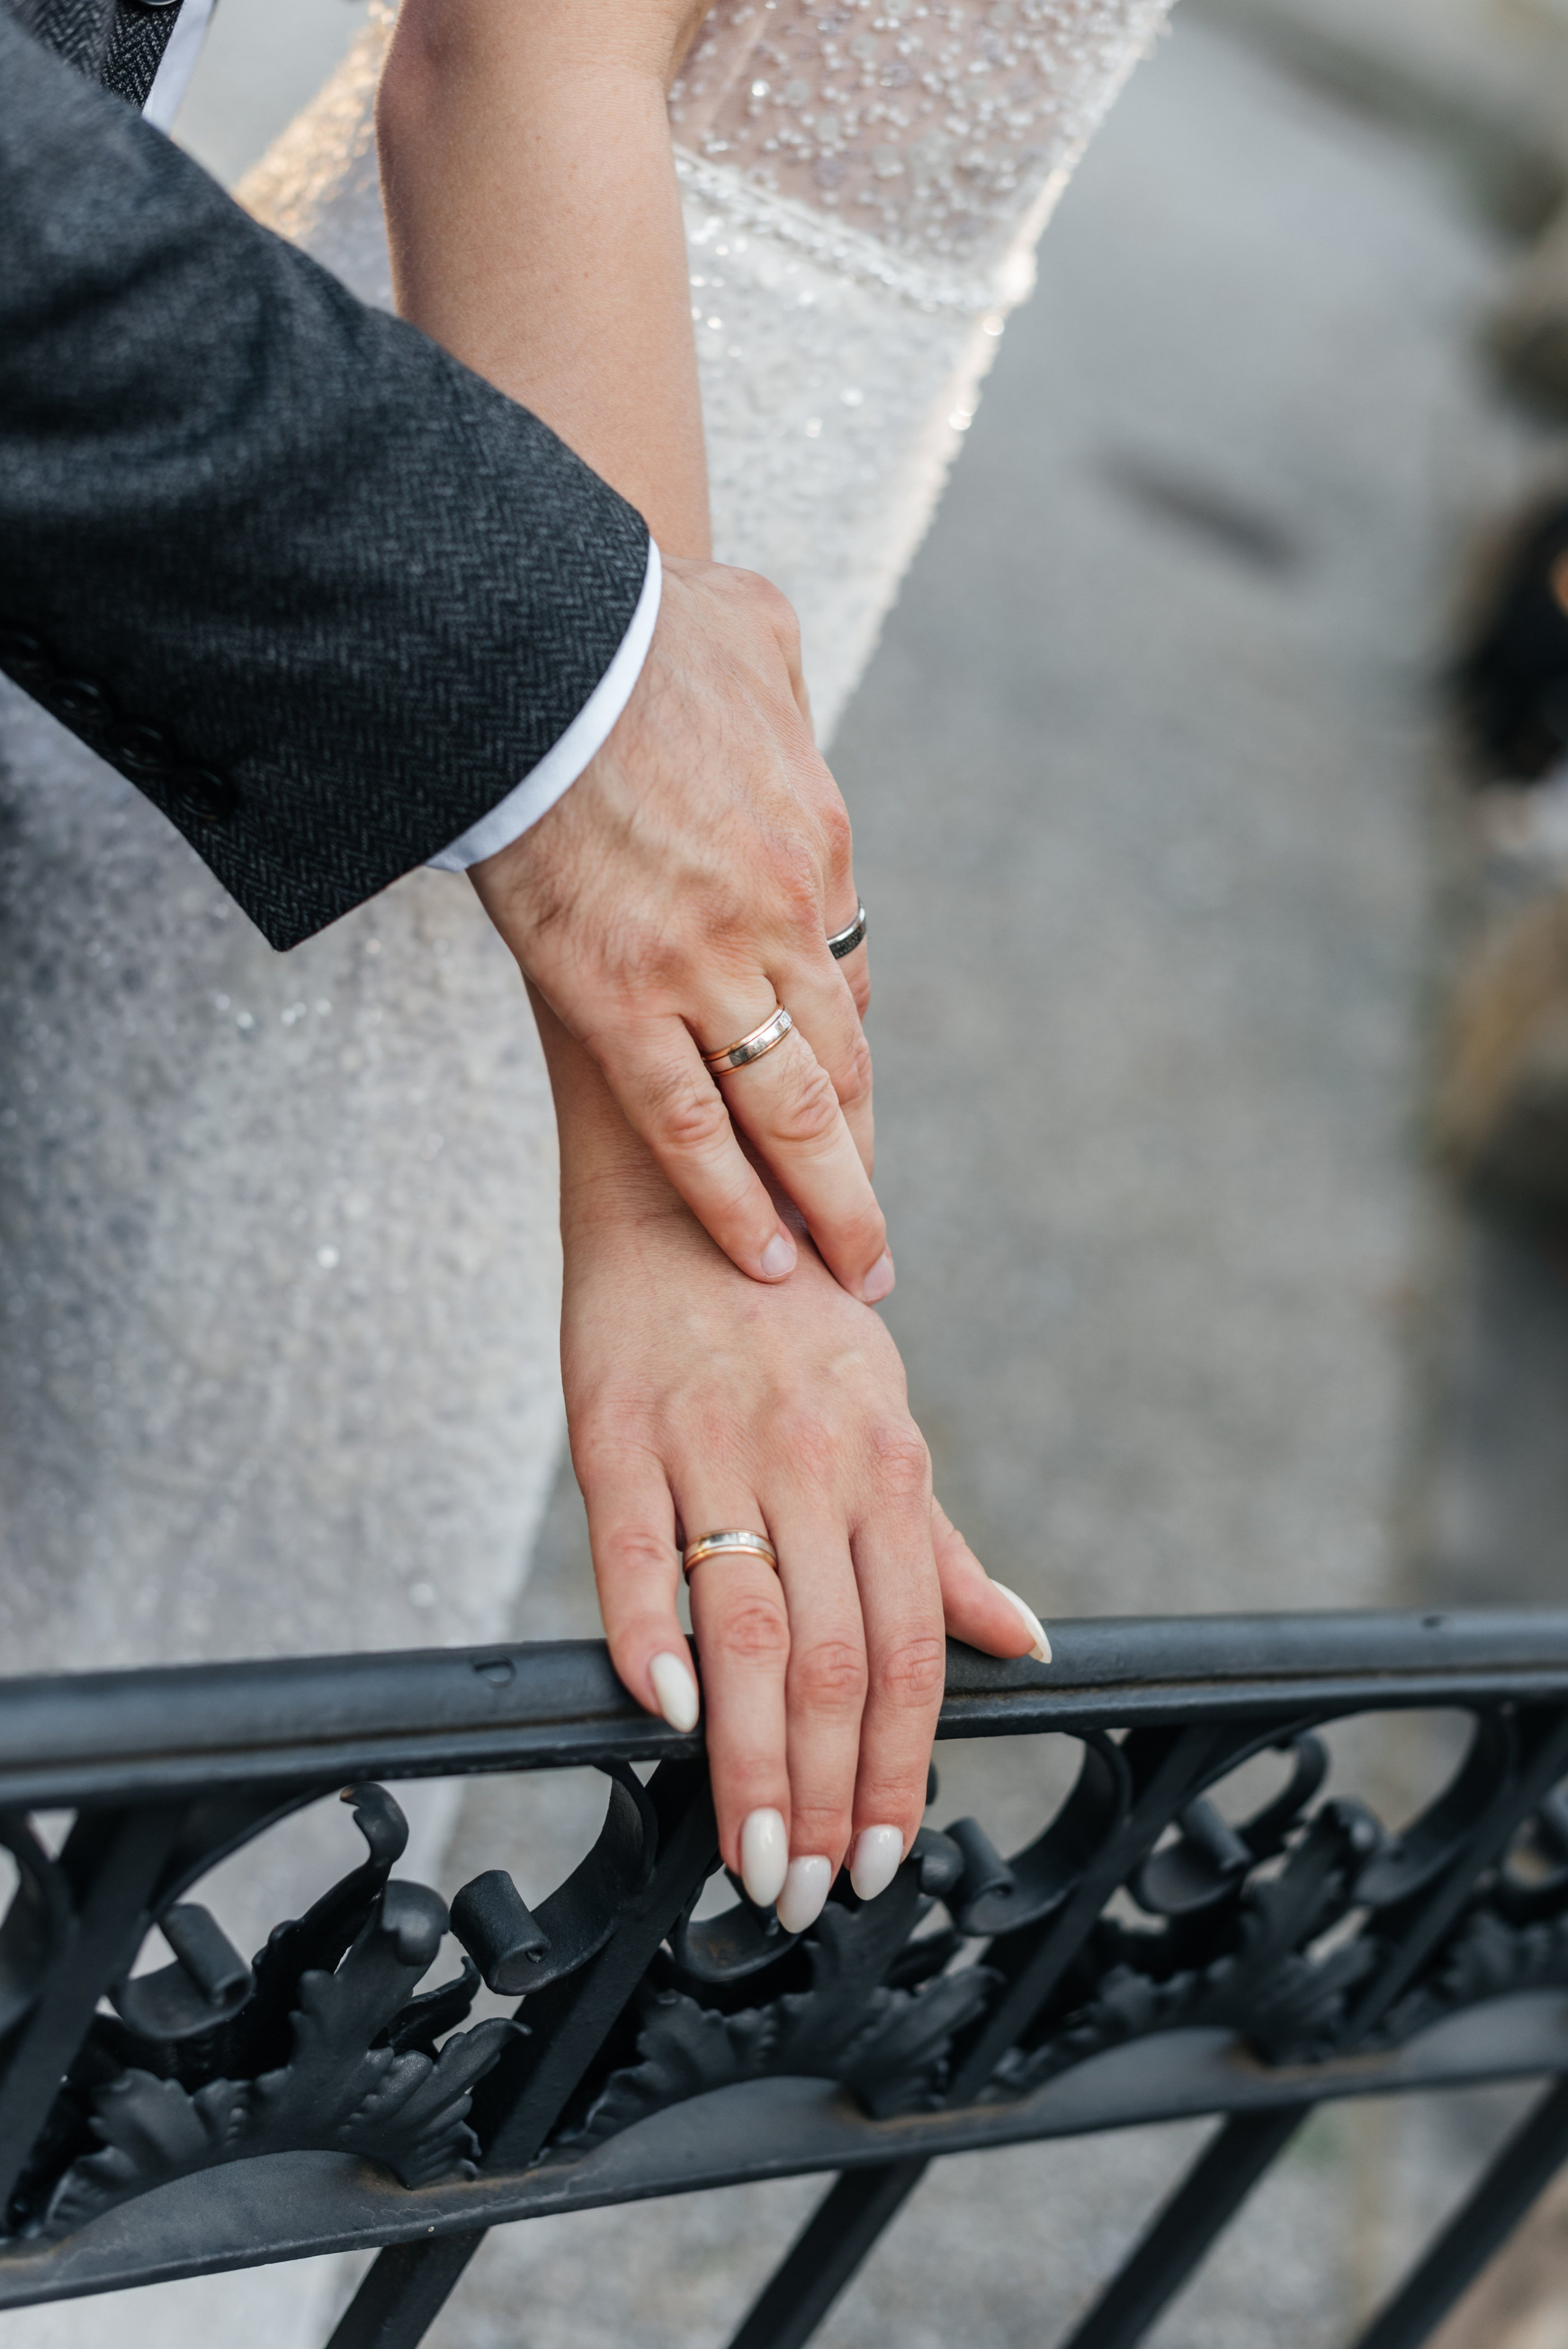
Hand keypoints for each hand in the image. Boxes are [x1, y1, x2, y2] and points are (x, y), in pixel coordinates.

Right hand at [472, 554, 889, 1302]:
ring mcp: (705, 968)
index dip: (843, 1058)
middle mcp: (780, 919)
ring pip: (787, 1113)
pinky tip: (763, 1257)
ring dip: (826, 1203)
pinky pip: (689, 1126)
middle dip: (859, 1161)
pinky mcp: (618, 1001)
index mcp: (814, 844)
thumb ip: (774, 678)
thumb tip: (763, 680)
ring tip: (849, 1272)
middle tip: (879, 1242)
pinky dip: (730, 1199)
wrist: (538, 645)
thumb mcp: (749, 630)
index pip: (845, 980)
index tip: (843, 1117)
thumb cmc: (633, 623)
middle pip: (839, 1065)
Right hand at [540, 997, 1049, 1928]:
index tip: (886, 1860)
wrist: (694, 1179)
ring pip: (750, 1624)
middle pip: (835, 1657)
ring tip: (752, 1857)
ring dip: (753, 1757)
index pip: (910, 1648)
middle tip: (809, 1895)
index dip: (901, 1765)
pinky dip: (650, 1632)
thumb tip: (1024, 1644)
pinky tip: (658, 1713)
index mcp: (887, 1467)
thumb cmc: (790, 1316)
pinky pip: (637, 1545)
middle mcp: (814, 1461)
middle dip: (830, 1793)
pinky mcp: (618, 1429)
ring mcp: (715, 1445)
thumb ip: (942, 1545)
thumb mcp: (885, 1417)